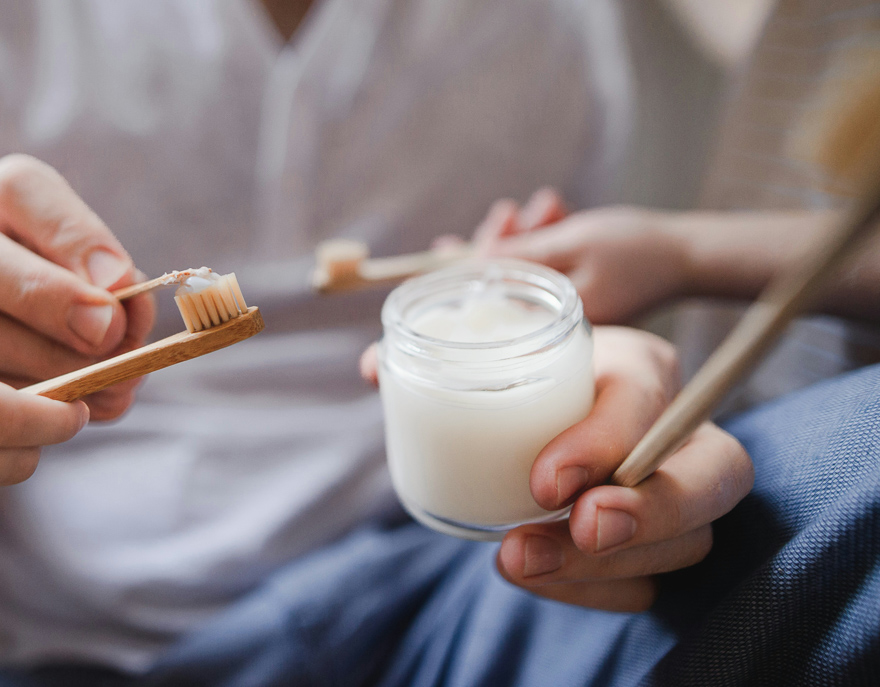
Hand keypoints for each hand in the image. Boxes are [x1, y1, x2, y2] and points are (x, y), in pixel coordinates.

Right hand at [0, 154, 155, 419]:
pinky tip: (55, 415)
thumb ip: (108, 286)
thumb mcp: (83, 274)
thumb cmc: (47, 296)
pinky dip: (7, 405)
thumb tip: (119, 320)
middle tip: (106, 340)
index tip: (122, 286)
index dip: (74, 238)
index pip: (19, 190)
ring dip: (32, 366)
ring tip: (96, 389)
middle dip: (43, 301)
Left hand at [359, 327, 753, 611]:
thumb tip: (371, 366)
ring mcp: (682, 491)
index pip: (647, 395)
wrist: (548, 431)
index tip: (543, 483)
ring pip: (690, 538)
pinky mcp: (666, 543)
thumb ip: (442, 360)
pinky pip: (653, 583)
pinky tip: (537, 578)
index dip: (604, 440)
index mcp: (638, 366)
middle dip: (649, 511)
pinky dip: (596, 591)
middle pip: (713, 472)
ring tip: (521, 561)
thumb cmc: (524, 386)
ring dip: (606, 563)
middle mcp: (678, 427)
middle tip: (576, 527)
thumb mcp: (496, 360)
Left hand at [470, 189, 689, 323]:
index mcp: (548, 325)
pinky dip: (547, 242)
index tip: (444, 244)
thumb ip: (520, 254)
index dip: (464, 270)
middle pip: (502, 285)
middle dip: (500, 244)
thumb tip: (471, 263)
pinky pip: (547, 270)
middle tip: (507, 213)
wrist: (691, 254)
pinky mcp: (576, 298)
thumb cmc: (637, 249)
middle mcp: (553, 327)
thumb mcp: (571, 244)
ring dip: (527, 235)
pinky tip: (554, 213)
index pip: (488, 300)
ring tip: (547, 205)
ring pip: (525, 271)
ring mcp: (565, 313)